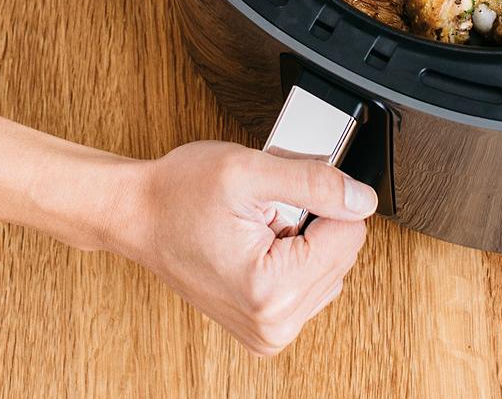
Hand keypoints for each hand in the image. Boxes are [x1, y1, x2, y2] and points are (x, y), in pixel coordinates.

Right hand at [114, 141, 376, 355]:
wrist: (139, 215)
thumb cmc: (179, 194)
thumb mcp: (250, 172)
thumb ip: (315, 183)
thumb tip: (363, 199)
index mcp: (271, 293)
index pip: (350, 235)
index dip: (324, 200)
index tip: (283, 196)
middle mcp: (274, 324)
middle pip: (343, 252)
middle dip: (313, 218)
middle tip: (265, 209)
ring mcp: (270, 330)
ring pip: (331, 264)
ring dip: (305, 235)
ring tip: (260, 224)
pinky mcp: (267, 323)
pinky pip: (311, 278)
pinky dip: (295, 251)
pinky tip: (261, 239)